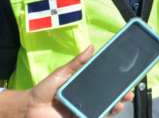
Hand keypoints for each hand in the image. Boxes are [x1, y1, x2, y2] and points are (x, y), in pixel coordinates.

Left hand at [3, 46, 133, 116]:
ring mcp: (84, 110)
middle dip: (122, 95)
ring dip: (116, 106)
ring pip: (105, 108)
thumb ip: (77, 62)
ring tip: (121, 102)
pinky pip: (95, 117)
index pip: (105, 83)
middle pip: (109, 97)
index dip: (117, 82)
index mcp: (85, 86)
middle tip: (129, 93)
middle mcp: (87, 98)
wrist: (30, 107)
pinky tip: (110, 111)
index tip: (128, 78)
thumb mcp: (63, 72)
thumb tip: (91, 47)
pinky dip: (105, 114)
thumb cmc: (45, 89)